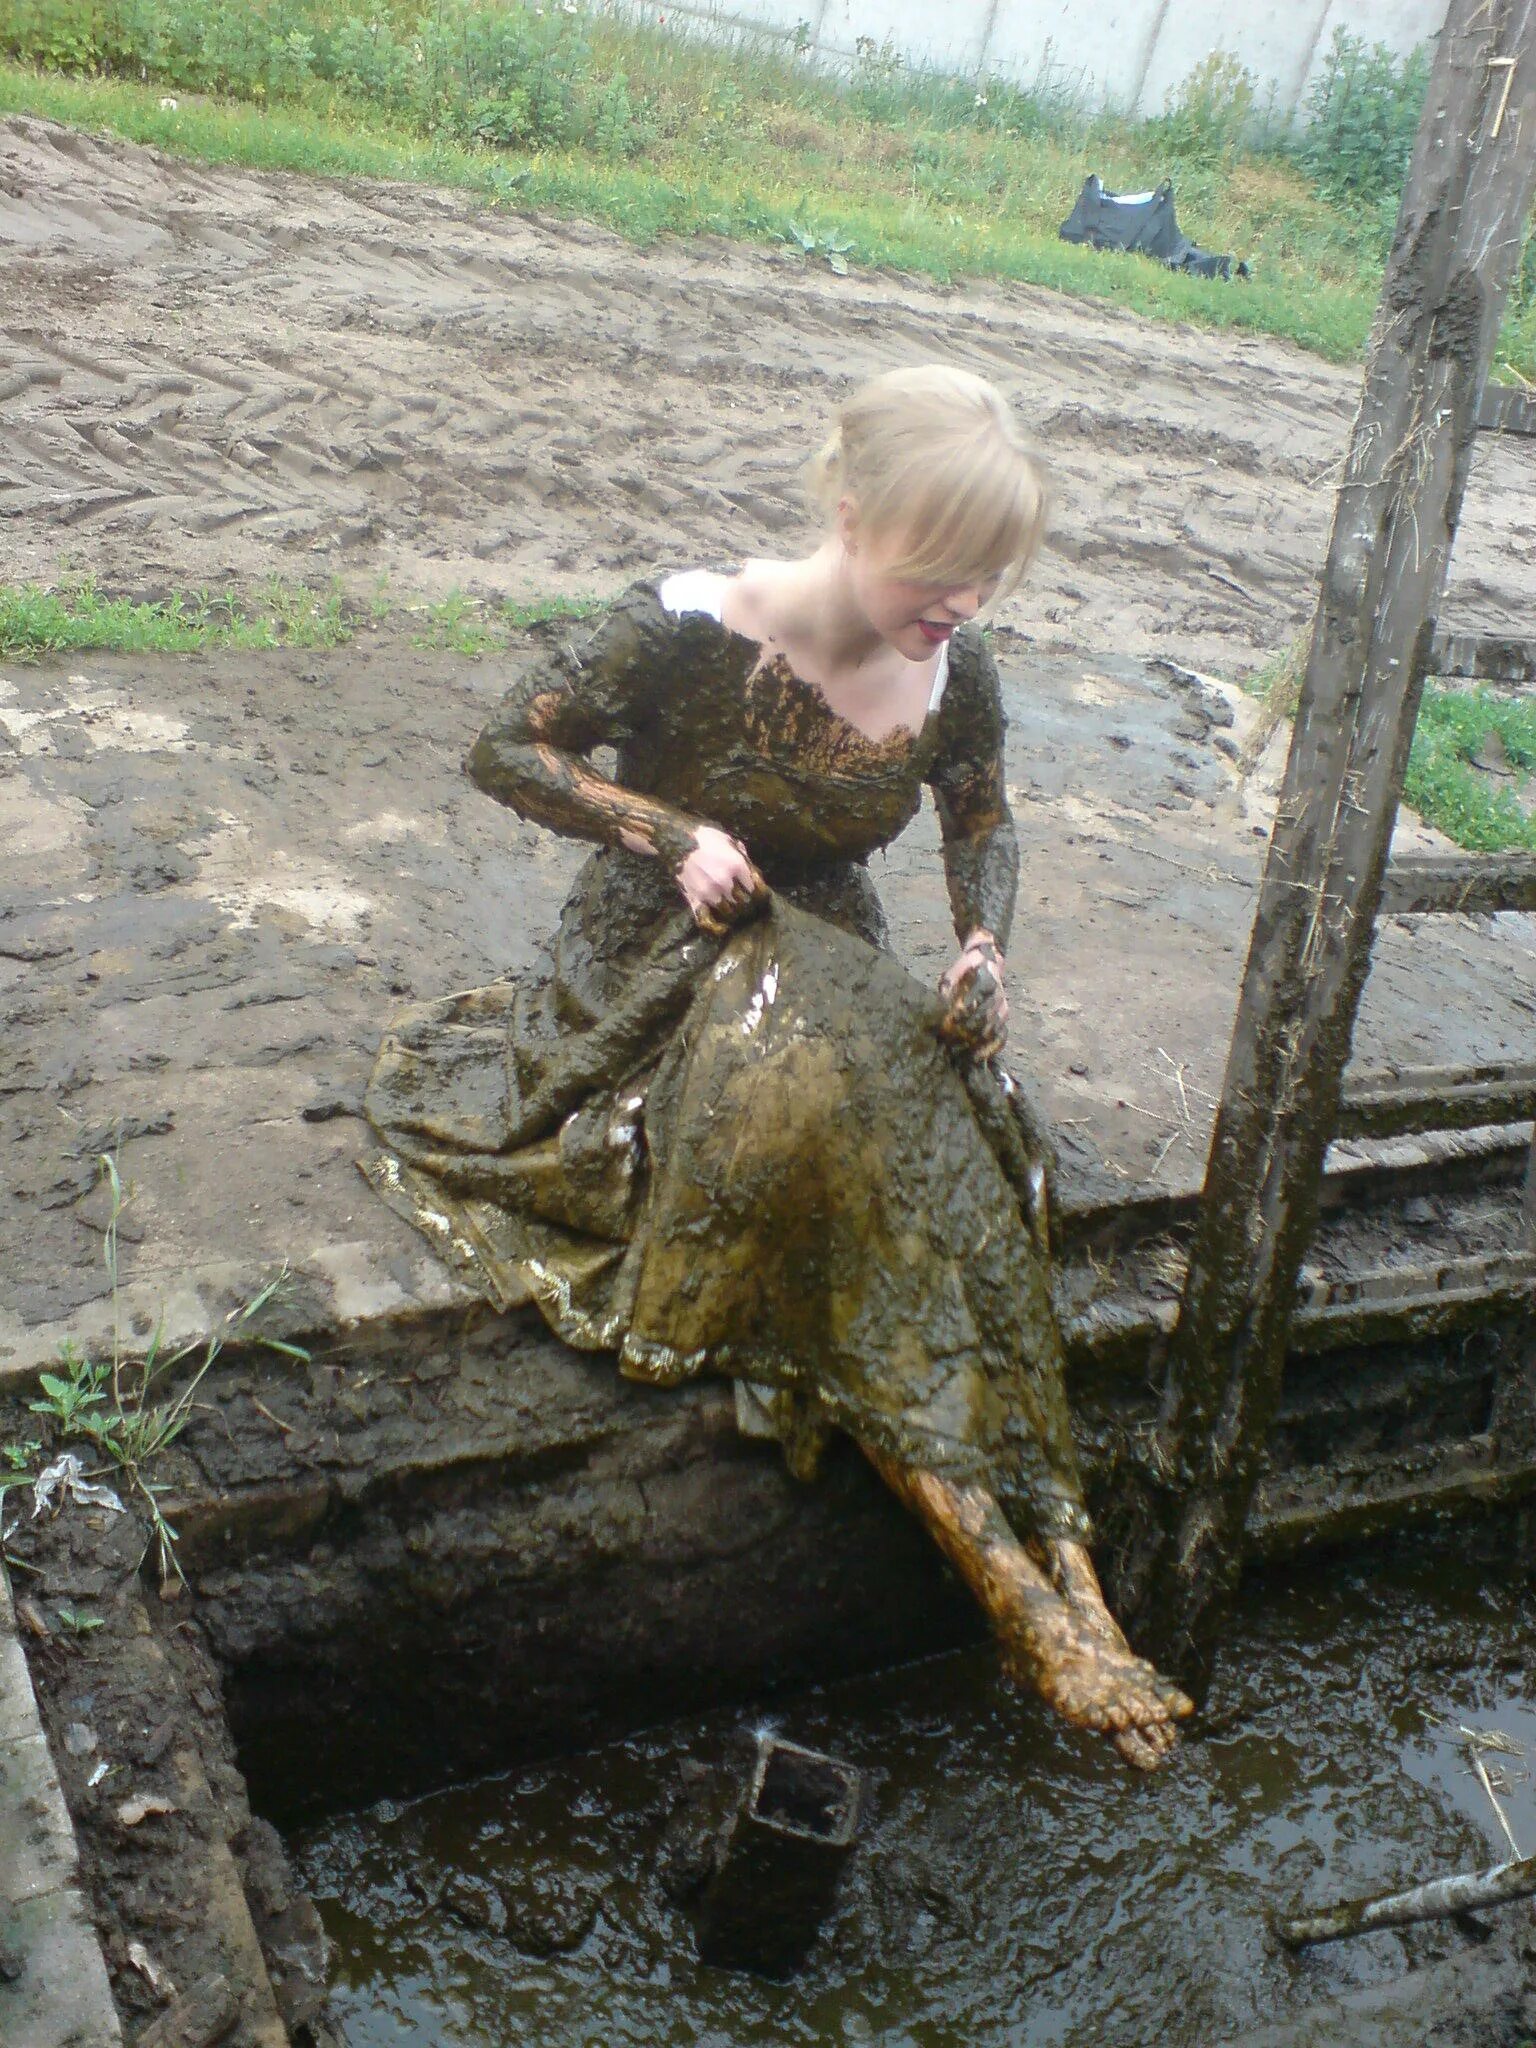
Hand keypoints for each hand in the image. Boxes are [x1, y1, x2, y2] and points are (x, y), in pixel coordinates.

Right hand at [676, 825, 765, 934]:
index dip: (760, 894)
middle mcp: (725, 882)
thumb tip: (752, 871)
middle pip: (744, 903)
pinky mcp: (696, 900)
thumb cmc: (704, 838)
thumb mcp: (727, 840)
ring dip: (734, 913)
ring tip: (735, 911)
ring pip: (729, 912)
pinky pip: (708, 918)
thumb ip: (741, 856)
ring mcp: (710, 893)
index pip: (756, 889)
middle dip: (748, 905)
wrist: (677, 842)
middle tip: (748, 905)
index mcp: (736, 866)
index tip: (760, 896)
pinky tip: (721, 925)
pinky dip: (716, 924)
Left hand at [939, 930, 1007, 1057]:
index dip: (962, 1012)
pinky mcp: (1004, 1018)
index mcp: (986, 979)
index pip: (976, 998)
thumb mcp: (953, 973)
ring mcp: (1003, 1007)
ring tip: (960, 1052)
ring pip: (993, 1028)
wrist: (986, 964)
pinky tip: (978, 1057)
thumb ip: (948, 986)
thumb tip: (941, 1003)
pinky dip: (991, 1048)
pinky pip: (1002, 1036)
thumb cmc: (965, 972)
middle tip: (951, 1041)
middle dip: (967, 1030)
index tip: (949, 1022)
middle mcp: (998, 994)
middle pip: (984, 1016)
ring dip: (977, 1041)